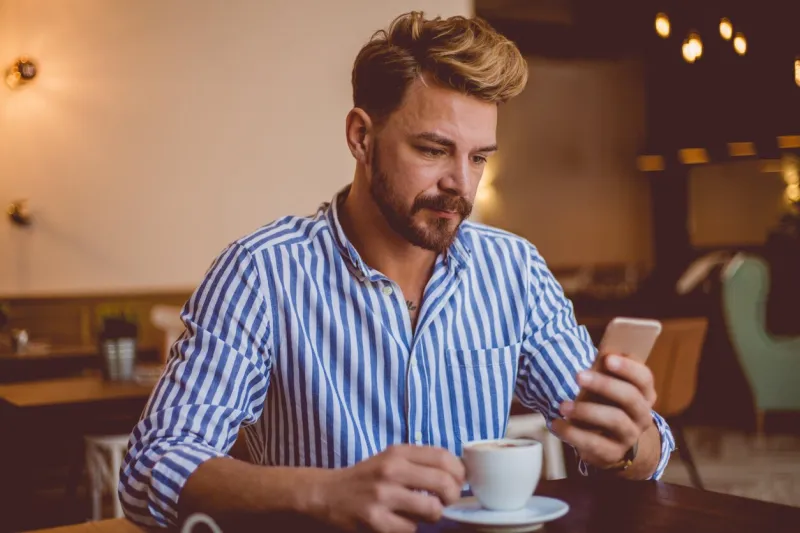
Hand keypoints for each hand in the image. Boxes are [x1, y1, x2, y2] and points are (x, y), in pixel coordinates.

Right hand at [313, 444, 464, 532]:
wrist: (327, 493)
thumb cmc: (366, 477)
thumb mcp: (390, 458)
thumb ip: (420, 462)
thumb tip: (458, 473)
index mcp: (398, 452)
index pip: (444, 457)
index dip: (459, 472)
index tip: (459, 481)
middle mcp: (391, 470)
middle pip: (443, 483)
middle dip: (452, 496)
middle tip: (447, 501)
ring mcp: (383, 496)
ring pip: (432, 510)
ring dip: (432, 515)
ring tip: (423, 513)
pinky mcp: (375, 521)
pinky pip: (411, 529)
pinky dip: (409, 528)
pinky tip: (399, 521)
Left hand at [552, 354, 656, 469]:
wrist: (613, 443)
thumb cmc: (607, 404)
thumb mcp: (609, 387)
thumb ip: (606, 371)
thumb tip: (600, 353)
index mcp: (644, 394)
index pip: (644, 378)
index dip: (628, 367)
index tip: (607, 358)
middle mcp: (642, 415)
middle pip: (630, 397)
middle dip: (604, 384)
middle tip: (578, 375)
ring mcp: (630, 436)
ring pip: (615, 420)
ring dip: (586, 410)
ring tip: (563, 405)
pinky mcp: (613, 453)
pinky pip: (594, 443)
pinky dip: (573, 433)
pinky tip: (556, 424)